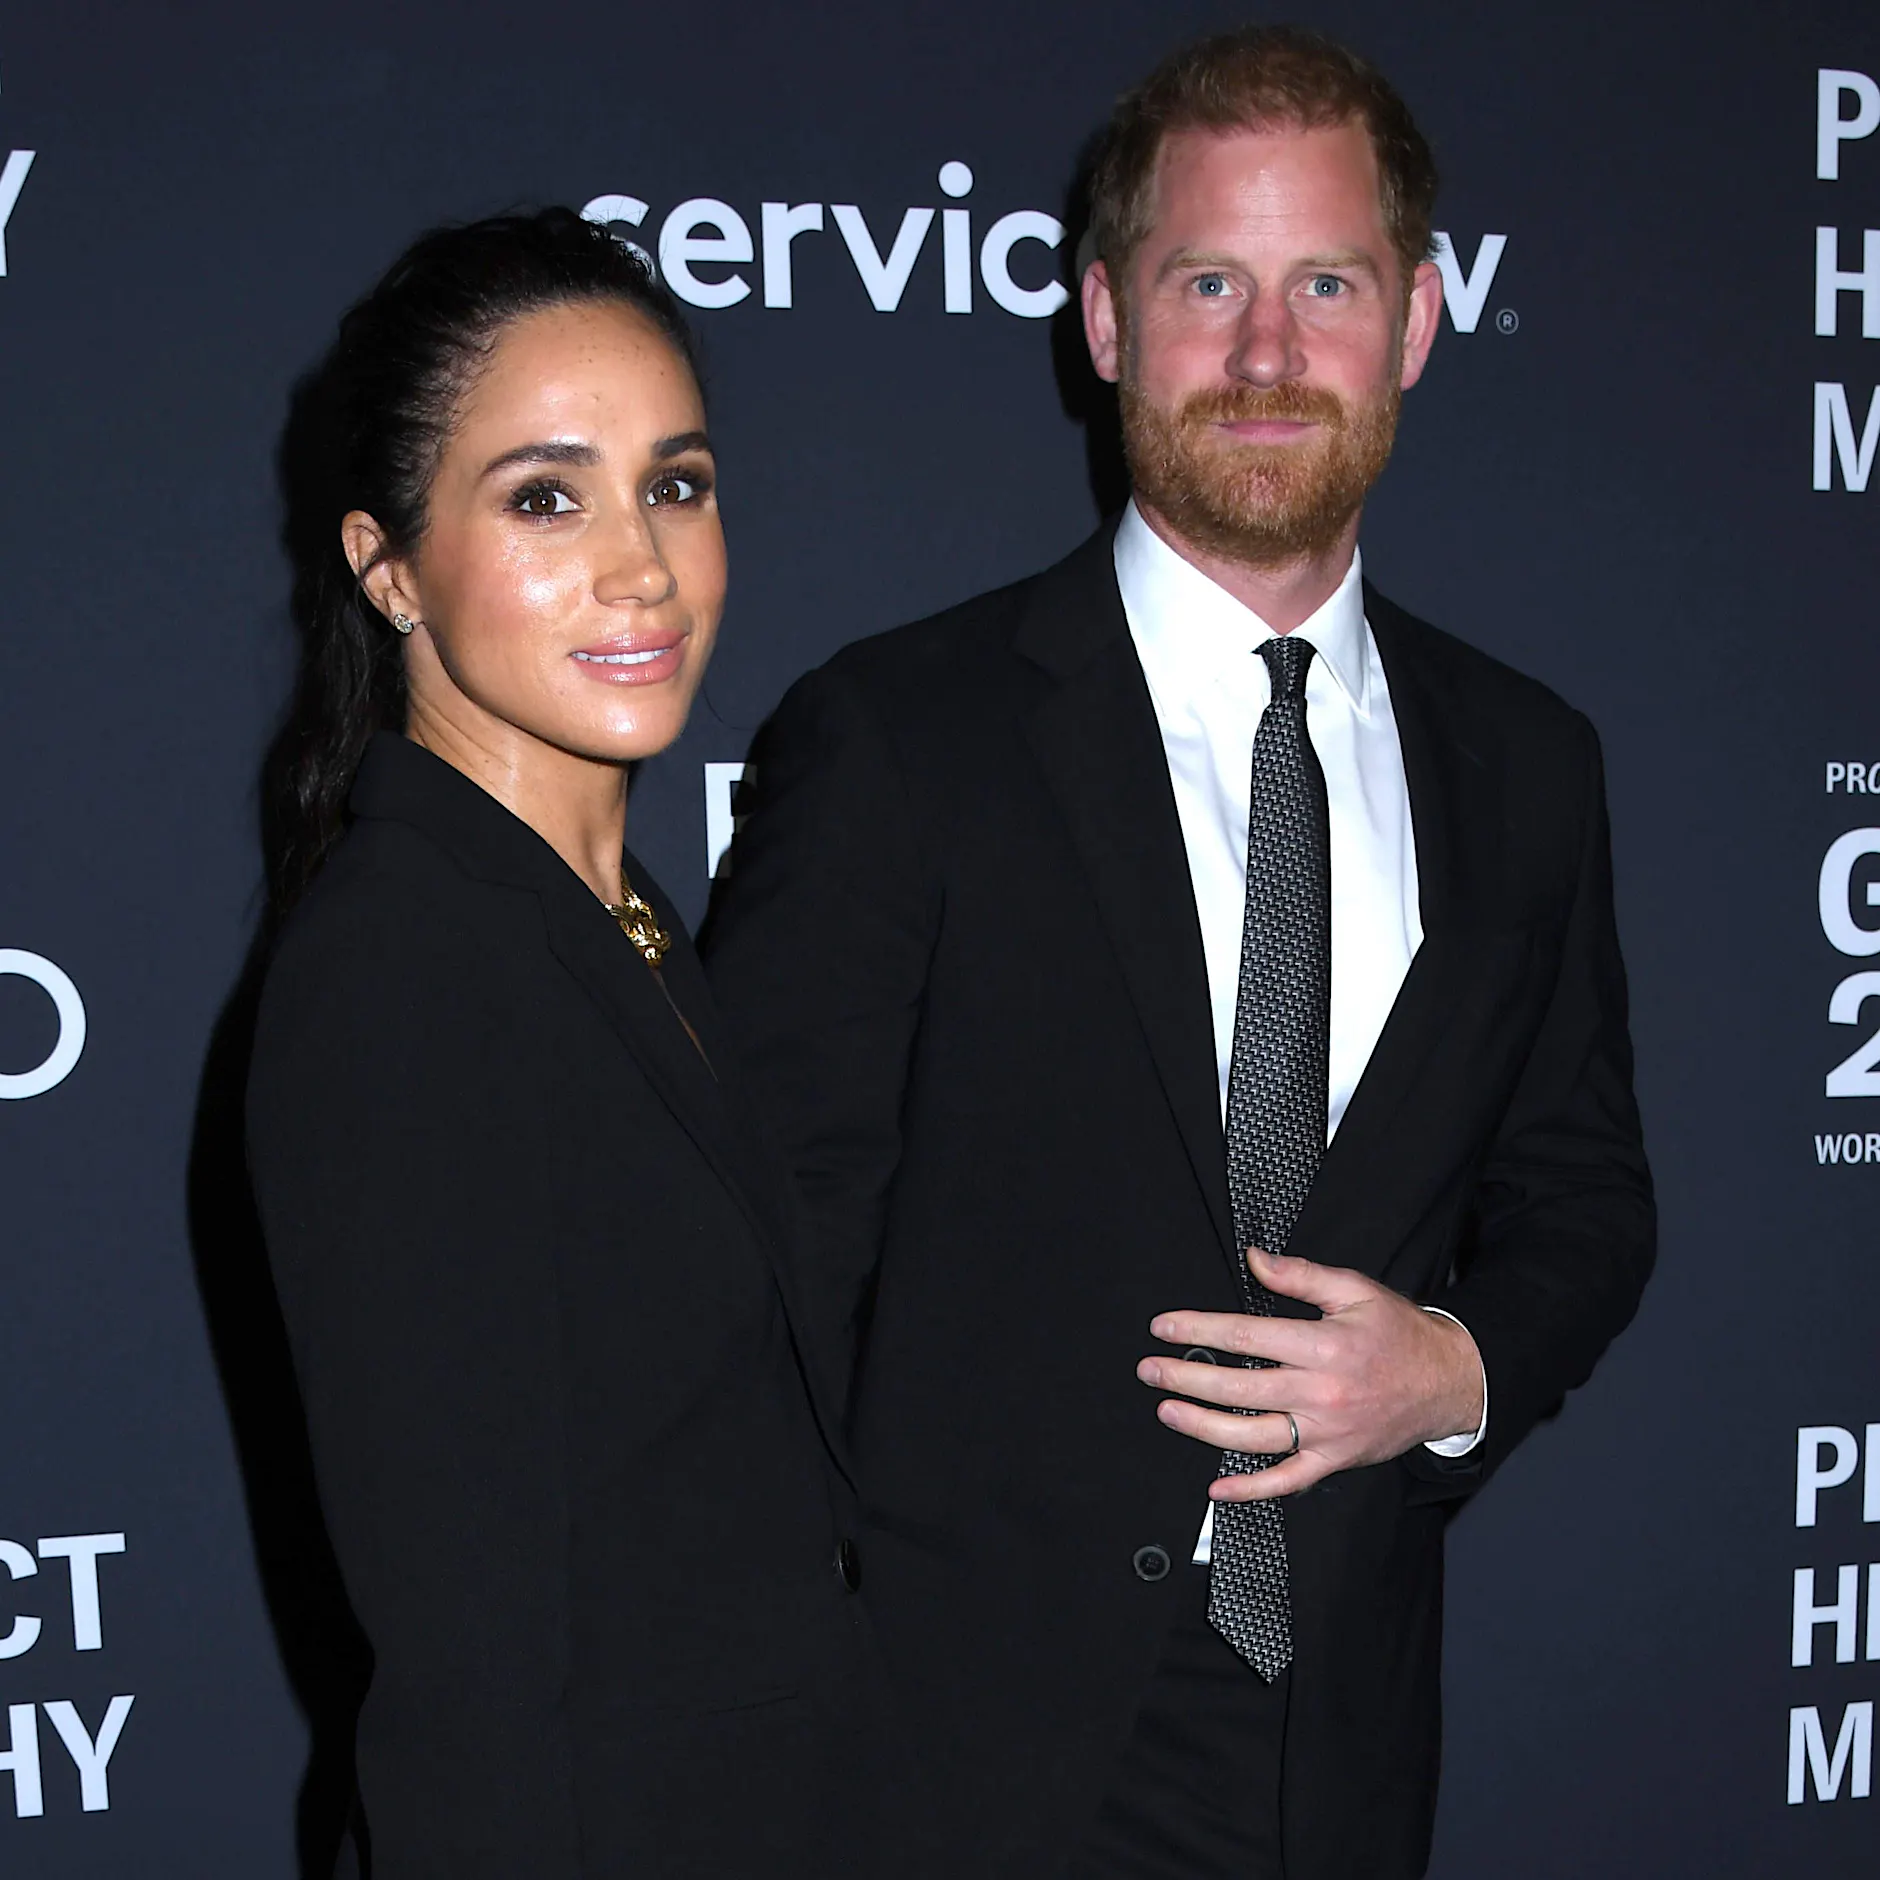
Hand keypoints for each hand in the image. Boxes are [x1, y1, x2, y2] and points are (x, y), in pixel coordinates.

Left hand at [1136, 1247, 1485, 1499]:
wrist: (1449, 1381)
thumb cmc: (1400, 1334)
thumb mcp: (1354, 1290)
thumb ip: (1301, 1275)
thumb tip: (1255, 1260)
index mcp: (1323, 1346)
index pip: (1245, 1335)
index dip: (1198, 1329)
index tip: (1164, 1327)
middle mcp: (1321, 1392)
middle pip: (1238, 1387)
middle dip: (1186, 1377)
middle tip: (1150, 1370)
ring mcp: (1326, 1432)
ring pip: (1252, 1436)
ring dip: (1202, 1427)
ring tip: (1168, 1411)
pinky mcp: (1334, 1459)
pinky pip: (1287, 1481)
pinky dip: (1250, 1489)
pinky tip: (1217, 1487)